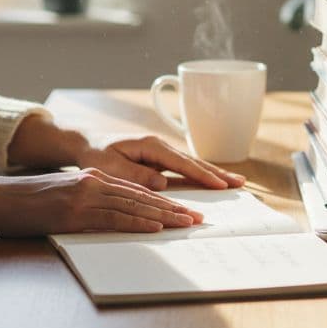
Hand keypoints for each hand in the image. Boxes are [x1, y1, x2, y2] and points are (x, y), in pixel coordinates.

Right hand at [0, 167, 204, 236]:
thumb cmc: (26, 203)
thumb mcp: (63, 198)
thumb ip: (88, 204)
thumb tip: (110, 218)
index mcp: (92, 179)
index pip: (135, 190)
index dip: (163, 201)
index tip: (185, 210)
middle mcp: (93, 183)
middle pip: (141, 196)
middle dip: (173, 208)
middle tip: (198, 219)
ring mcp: (84, 197)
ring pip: (133, 207)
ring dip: (163, 217)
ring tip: (186, 224)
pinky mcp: (74, 213)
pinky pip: (113, 219)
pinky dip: (137, 223)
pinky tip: (155, 228)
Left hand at [75, 134, 246, 190]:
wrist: (86, 143)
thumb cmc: (96, 155)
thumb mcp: (111, 167)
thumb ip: (136, 175)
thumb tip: (162, 183)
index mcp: (150, 146)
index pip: (181, 162)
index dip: (202, 174)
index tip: (220, 185)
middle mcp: (159, 147)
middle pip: (193, 161)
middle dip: (217, 173)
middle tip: (240, 183)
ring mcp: (161, 153)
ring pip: (191, 164)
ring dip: (212, 173)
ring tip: (235, 182)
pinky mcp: (159, 160)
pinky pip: (183, 169)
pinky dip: (199, 175)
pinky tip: (213, 182)